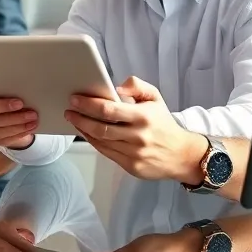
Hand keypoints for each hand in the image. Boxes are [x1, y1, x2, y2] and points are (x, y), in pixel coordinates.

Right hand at [0, 94, 38, 149]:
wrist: (1, 113)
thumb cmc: (2, 99)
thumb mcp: (1, 93)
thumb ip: (6, 92)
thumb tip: (23, 92)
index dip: (2, 105)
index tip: (19, 103)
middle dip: (16, 118)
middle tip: (32, 113)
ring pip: (3, 132)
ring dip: (21, 126)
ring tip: (34, 120)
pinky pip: (9, 139)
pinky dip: (21, 133)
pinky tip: (30, 128)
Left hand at [66, 77, 205, 181]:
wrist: (182, 155)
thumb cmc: (164, 124)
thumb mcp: (155, 98)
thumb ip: (137, 86)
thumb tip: (116, 87)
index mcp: (143, 117)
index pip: (109, 110)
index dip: (88, 104)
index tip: (75, 99)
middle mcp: (137, 136)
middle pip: (100, 127)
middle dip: (80, 117)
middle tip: (69, 109)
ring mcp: (133, 153)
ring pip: (100, 141)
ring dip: (83, 129)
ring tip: (74, 119)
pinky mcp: (131, 166)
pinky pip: (106, 152)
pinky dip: (93, 141)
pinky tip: (86, 132)